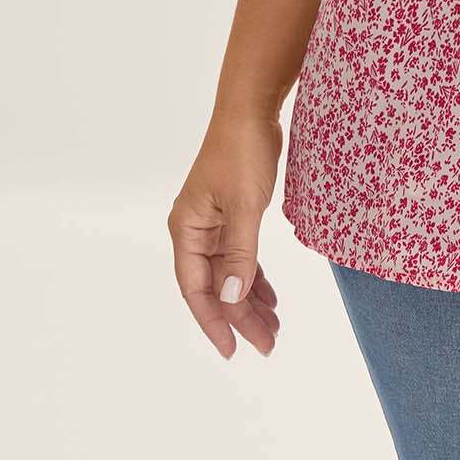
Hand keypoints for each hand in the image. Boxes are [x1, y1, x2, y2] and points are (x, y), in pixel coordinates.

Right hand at [167, 111, 283, 359]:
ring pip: (230, 274)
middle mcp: (195, 231)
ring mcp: (213, 224)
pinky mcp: (232, 216)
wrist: (251, 110)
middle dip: (240, 316)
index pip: (196, 289)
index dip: (214, 321)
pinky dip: (254, 276)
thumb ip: (240, 254)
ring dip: (249, 300)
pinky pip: (240, 256)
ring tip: (273, 327)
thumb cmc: (242, 151)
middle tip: (266, 344)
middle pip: (215, 286)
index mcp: (186, 230)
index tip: (232, 349)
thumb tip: (233, 298)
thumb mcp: (244, 206)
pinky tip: (270, 296)